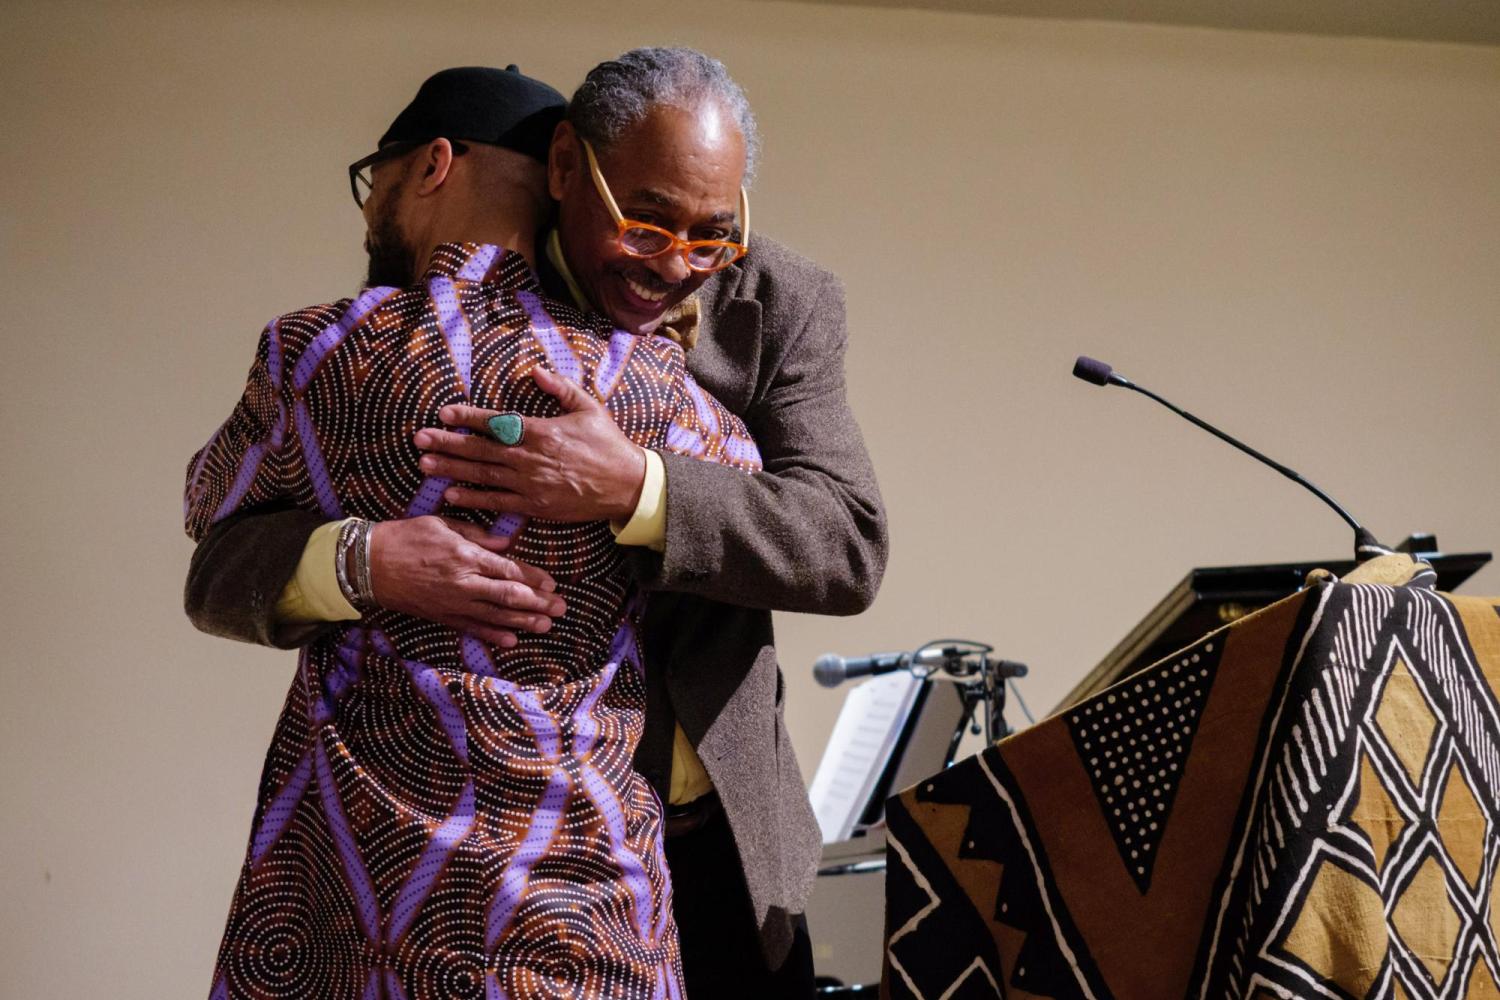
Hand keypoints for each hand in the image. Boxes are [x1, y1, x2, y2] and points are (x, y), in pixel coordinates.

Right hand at [368, 516, 564, 647]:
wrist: (368, 564)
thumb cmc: (405, 537)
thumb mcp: (442, 524)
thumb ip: (476, 535)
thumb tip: (505, 544)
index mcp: (466, 556)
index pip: (509, 571)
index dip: (533, 579)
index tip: (552, 584)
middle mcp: (463, 583)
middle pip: (509, 597)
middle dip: (538, 604)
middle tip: (561, 609)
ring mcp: (452, 603)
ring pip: (495, 616)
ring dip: (523, 622)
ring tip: (546, 625)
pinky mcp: (441, 616)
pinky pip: (472, 628)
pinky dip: (492, 635)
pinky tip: (512, 640)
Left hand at [414, 366, 645, 521]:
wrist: (627, 484)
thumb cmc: (608, 444)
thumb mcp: (589, 407)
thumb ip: (560, 387)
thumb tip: (535, 369)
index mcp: (541, 431)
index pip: (496, 422)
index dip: (467, 417)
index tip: (444, 413)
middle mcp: (530, 457)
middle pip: (480, 449)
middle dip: (447, 443)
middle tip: (419, 440)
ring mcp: (530, 484)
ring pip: (483, 475)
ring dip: (452, 469)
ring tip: (424, 464)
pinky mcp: (535, 506)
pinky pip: (497, 503)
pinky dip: (473, 498)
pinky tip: (450, 494)